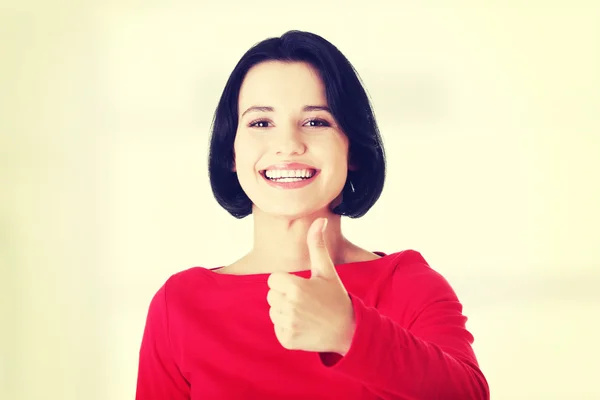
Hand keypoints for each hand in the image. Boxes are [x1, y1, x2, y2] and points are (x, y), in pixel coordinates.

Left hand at [266, 218, 355, 354]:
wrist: (348, 330)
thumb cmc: (335, 297)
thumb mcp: (326, 270)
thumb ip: (317, 245)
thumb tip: (320, 219)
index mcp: (295, 287)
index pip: (273, 280)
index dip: (287, 282)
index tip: (303, 287)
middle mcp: (289, 306)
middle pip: (271, 296)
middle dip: (285, 297)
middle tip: (306, 301)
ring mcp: (287, 325)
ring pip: (273, 312)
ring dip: (285, 312)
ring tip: (306, 313)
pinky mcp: (287, 340)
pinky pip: (277, 328)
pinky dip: (287, 328)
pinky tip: (304, 326)